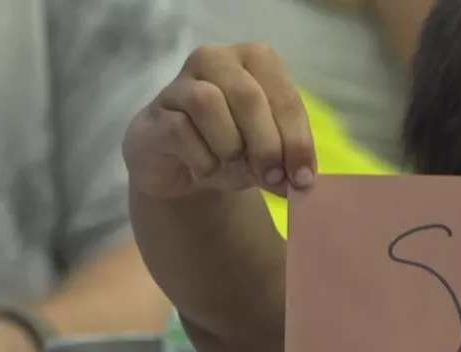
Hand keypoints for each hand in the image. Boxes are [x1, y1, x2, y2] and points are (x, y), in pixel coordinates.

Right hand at [122, 43, 315, 199]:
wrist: (181, 165)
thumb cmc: (231, 148)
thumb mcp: (267, 156)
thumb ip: (285, 161)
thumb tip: (301, 181)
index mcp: (255, 61)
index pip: (284, 96)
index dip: (298, 140)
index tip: (304, 178)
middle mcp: (216, 60)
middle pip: (248, 97)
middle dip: (267, 144)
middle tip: (273, 177)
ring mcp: (181, 82)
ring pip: (208, 103)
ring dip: (229, 145)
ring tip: (232, 165)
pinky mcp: (156, 112)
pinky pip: (180, 129)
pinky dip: (201, 157)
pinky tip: (205, 169)